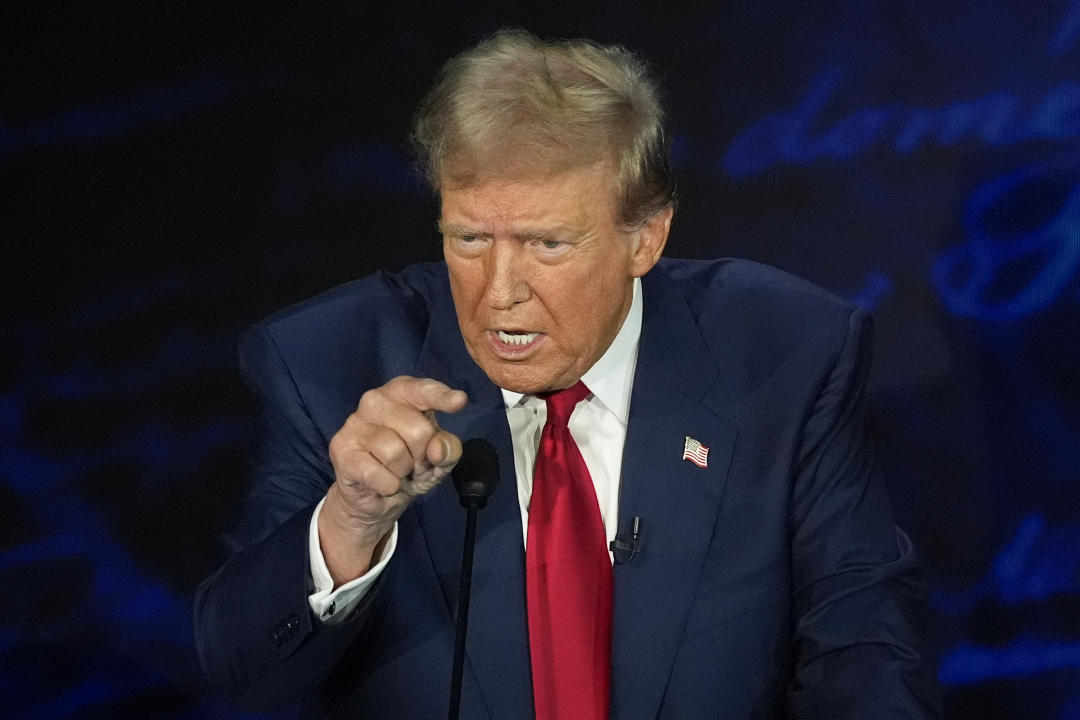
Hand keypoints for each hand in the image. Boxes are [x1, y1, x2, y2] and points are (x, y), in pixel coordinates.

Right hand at [320, 376, 467, 584]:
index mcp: (401, 393)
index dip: (441, 396)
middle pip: (417, 429)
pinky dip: (388, 485)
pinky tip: (382, 482)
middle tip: (414, 463)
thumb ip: (448, 449)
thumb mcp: (439, 459)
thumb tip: (438, 448)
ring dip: (403, 471)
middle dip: (422, 456)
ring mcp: (354, 423)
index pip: (421, 389)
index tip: (460, 401)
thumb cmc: (410, 467)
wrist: (376, 498)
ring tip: (396, 472)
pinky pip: (376, 473)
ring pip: (394, 452)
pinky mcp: (341, 448)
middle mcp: (375, 400)